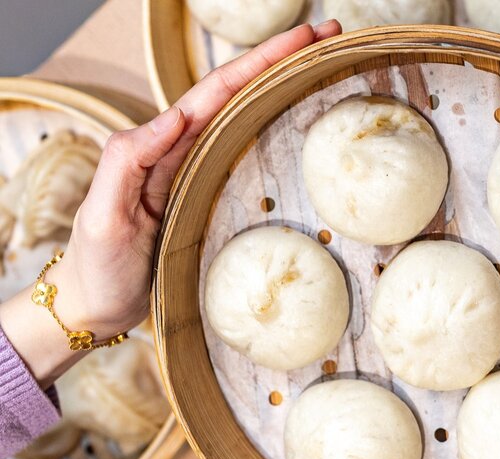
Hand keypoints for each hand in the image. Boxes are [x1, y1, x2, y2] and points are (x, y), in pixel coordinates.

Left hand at [0, 20, 341, 386]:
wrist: (96, 306)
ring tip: (322, 65)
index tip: (303, 37)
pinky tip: (299, 124)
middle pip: (240, 94)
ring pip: (247, 119)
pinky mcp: (209, 199)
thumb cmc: (98, 264)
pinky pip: (246, 156)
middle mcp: (184, 152)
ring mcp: (200, 175)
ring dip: (283, 88)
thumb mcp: (104, 213)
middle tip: (328, 36)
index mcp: (160, 146)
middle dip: (282, 61)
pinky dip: (274, 131)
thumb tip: (179, 115)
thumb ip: (130, 160)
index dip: (261, 61)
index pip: (218, 91)